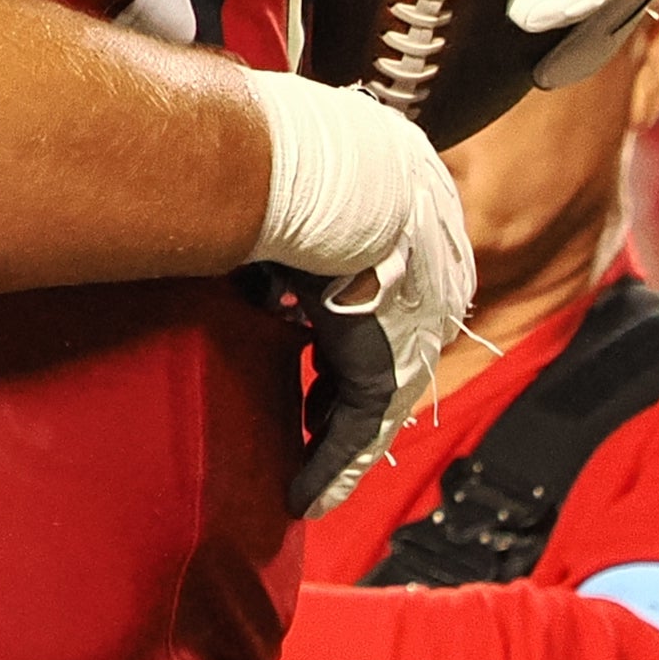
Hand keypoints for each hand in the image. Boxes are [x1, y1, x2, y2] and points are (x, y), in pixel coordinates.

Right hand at [264, 151, 474, 517]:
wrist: (335, 177)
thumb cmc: (299, 162)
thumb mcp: (294, 183)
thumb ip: (280, 205)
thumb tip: (238, 203)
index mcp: (405, 235)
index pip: (372, 299)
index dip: (335, 332)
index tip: (302, 348)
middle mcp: (420, 291)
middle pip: (377, 355)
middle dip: (337, 387)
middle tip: (304, 412)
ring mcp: (405, 335)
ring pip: (368, 400)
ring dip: (331, 435)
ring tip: (299, 466)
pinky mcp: (384, 372)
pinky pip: (354, 433)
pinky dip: (327, 467)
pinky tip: (300, 496)